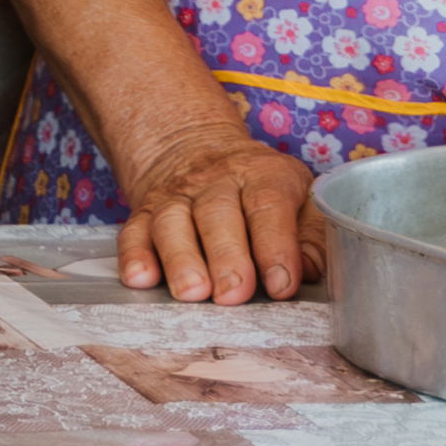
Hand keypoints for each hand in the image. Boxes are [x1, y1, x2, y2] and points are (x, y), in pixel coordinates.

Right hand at [112, 122, 322, 302]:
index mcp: (263, 175)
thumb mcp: (300, 198)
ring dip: (180, 258)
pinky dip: (134, 255)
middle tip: (233, 295)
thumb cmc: (261, 190)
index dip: (275, 246)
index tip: (281, 285)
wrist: (198, 150)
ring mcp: (176, 196)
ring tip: (191, 292)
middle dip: (226, 257)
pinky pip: (134, 231)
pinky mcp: (145, 213)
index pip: (268, 205)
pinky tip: (140, 278)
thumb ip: (312, 235)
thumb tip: (312, 269)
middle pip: (217, 214)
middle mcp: (216, 182)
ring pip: (173, 222)